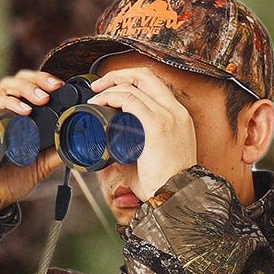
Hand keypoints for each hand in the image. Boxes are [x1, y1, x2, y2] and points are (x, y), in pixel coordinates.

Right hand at [0, 69, 64, 213]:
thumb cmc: (10, 180)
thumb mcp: (41, 165)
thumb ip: (56, 152)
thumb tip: (77, 142)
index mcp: (20, 115)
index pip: (31, 85)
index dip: (44, 80)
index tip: (60, 86)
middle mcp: (5, 111)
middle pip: (19, 80)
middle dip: (37, 80)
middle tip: (53, 89)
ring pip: (5, 87)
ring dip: (25, 89)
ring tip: (41, 99)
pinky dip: (8, 104)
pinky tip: (22, 112)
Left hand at [86, 66, 199, 199]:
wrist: (178, 197)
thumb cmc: (165, 186)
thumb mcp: (151, 161)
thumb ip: (133, 151)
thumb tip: (111, 150)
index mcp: (178, 117)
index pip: (155, 85)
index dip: (131, 81)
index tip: (113, 89)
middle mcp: (176, 111)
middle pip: (146, 76)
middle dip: (119, 75)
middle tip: (99, 86)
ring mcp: (168, 116)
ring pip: (136, 85)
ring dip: (111, 85)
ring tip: (95, 95)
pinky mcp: (156, 125)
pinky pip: (130, 99)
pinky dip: (111, 97)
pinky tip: (99, 103)